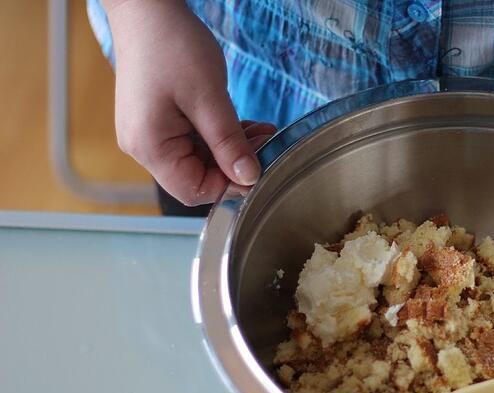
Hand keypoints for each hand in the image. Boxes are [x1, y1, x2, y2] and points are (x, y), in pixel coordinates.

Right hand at [105, 0, 276, 205]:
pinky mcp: (158, 121)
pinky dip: (219, 137)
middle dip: (235, 165)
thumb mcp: (209, 98)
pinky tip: (244, 125)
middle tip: (267, 143)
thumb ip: (229, 143)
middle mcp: (143, 146)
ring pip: (198, 159)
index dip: (230, 186)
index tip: (261, 167)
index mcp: (149, 147)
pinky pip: (193, 141)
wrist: (147, 9)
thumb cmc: (172, 46)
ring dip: (232, 150)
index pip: (194, 190)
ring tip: (263, 131)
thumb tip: (249, 178)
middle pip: (196, 177)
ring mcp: (149, 134)